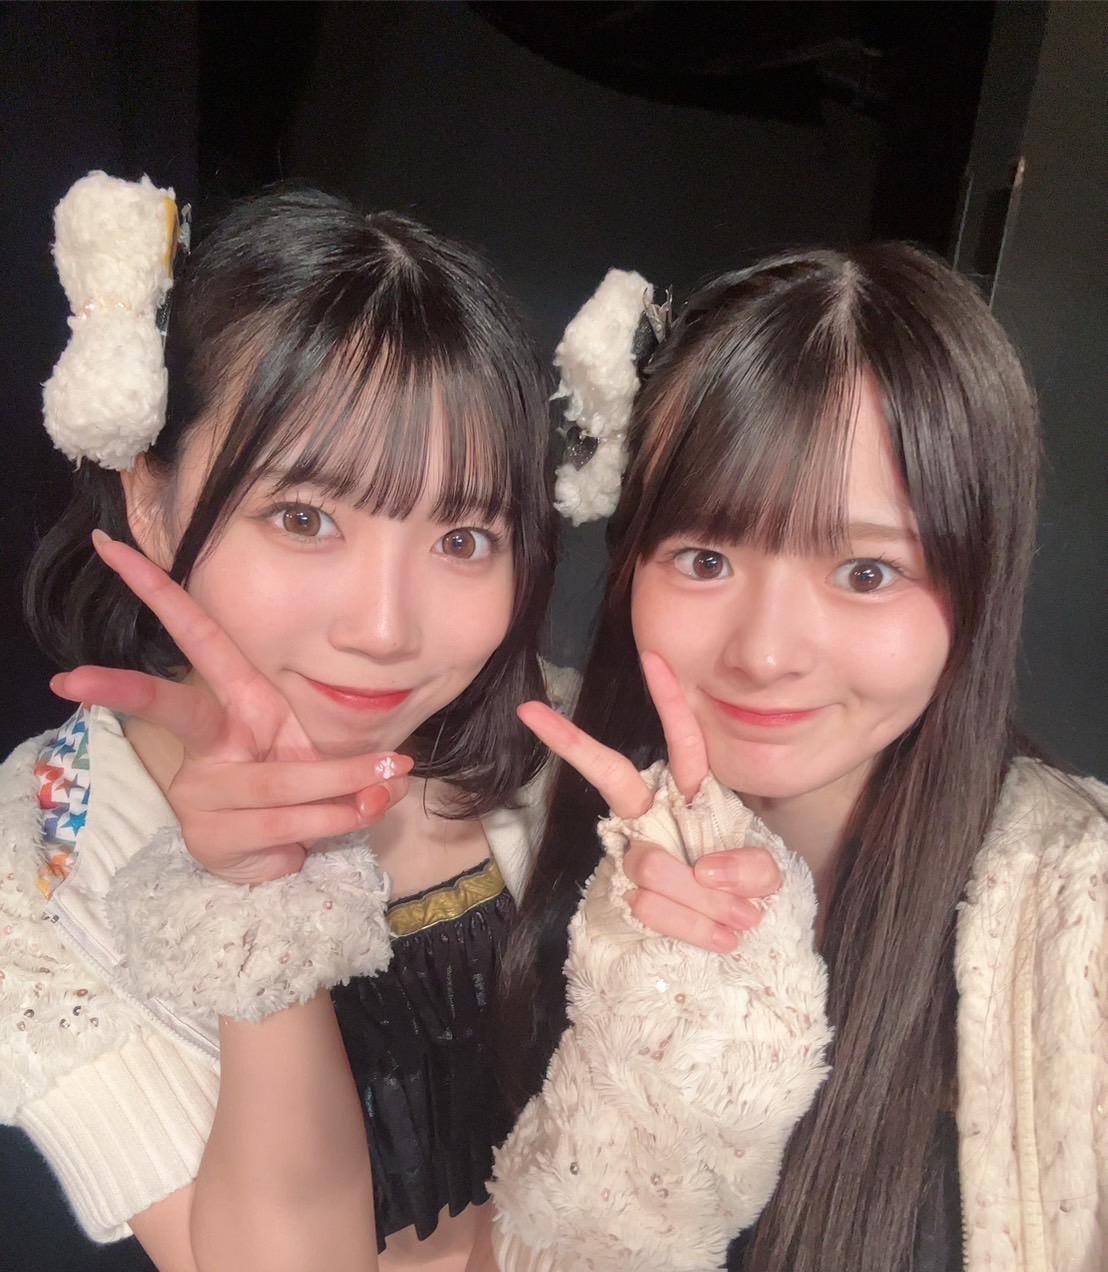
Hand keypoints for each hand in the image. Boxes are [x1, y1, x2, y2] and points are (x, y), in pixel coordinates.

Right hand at [51, 531, 411, 882]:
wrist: (286, 854)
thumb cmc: (302, 786)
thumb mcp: (326, 754)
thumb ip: (356, 761)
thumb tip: (394, 774)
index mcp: (236, 702)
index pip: (198, 638)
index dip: (159, 593)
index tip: (113, 550)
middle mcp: (209, 743)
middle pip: (172, 708)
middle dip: (124, 689)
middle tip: (72, 677)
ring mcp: (202, 792)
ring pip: (281, 781)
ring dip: (345, 782)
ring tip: (389, 779)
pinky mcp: (211, 836)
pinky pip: (289, 822)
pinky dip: (340, 818)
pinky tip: (360, 814)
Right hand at [518, 650, 779, 952]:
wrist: (730, 945)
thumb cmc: (744, 896)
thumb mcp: (767, 877)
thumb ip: (752, 868)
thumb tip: (705, 870)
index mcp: (690, 797)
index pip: (683, 741)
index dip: (669, 701)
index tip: (652, 657)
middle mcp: (651, 817)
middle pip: (612, 774)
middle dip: (572, 741)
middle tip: (528, 708)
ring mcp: (634, 854)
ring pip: (652, 863)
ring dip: (703, 900)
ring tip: (740, 920)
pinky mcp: (625, 895)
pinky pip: (653, 906)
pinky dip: (696, 926)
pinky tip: (723, 936)